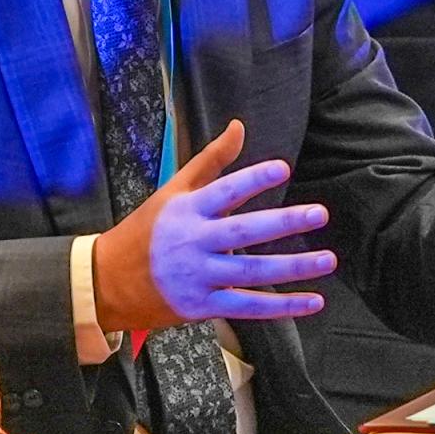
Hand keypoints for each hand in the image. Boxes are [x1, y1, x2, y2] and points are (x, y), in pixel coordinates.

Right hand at [87, 120, 336, 336]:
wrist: (107, 281)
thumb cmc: (147, 230)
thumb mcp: (173, 191)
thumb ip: (211, 161)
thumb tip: (240, 126)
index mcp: (186, 210)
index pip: (223, 191)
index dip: (252, 179)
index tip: (283, 168)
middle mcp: (193, 242)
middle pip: (244, 232)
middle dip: (284, 223)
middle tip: (320, 213)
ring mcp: (198, 277)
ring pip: (252, 273)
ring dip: (293, 267)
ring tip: (328, 259)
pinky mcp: (202, 306)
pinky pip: (248, 307)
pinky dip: (282, 307)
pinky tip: (313, 301)